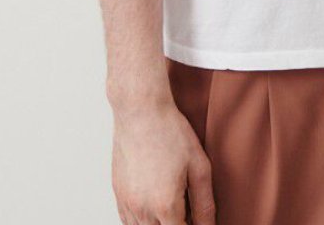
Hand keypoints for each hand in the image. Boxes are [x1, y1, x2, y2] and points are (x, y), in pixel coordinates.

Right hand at [111, 98, 215, 224]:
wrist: (141, 110)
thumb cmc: (170, 132)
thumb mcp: (199, 166)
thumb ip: (205, 204)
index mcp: (166, 205)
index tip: (197, 220)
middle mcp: (142, 210)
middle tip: (187, 213)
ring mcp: (127, 203)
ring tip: (171, 206)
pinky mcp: (118, 195)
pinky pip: (128, 222)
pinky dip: (142, 222)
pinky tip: (154, 207)